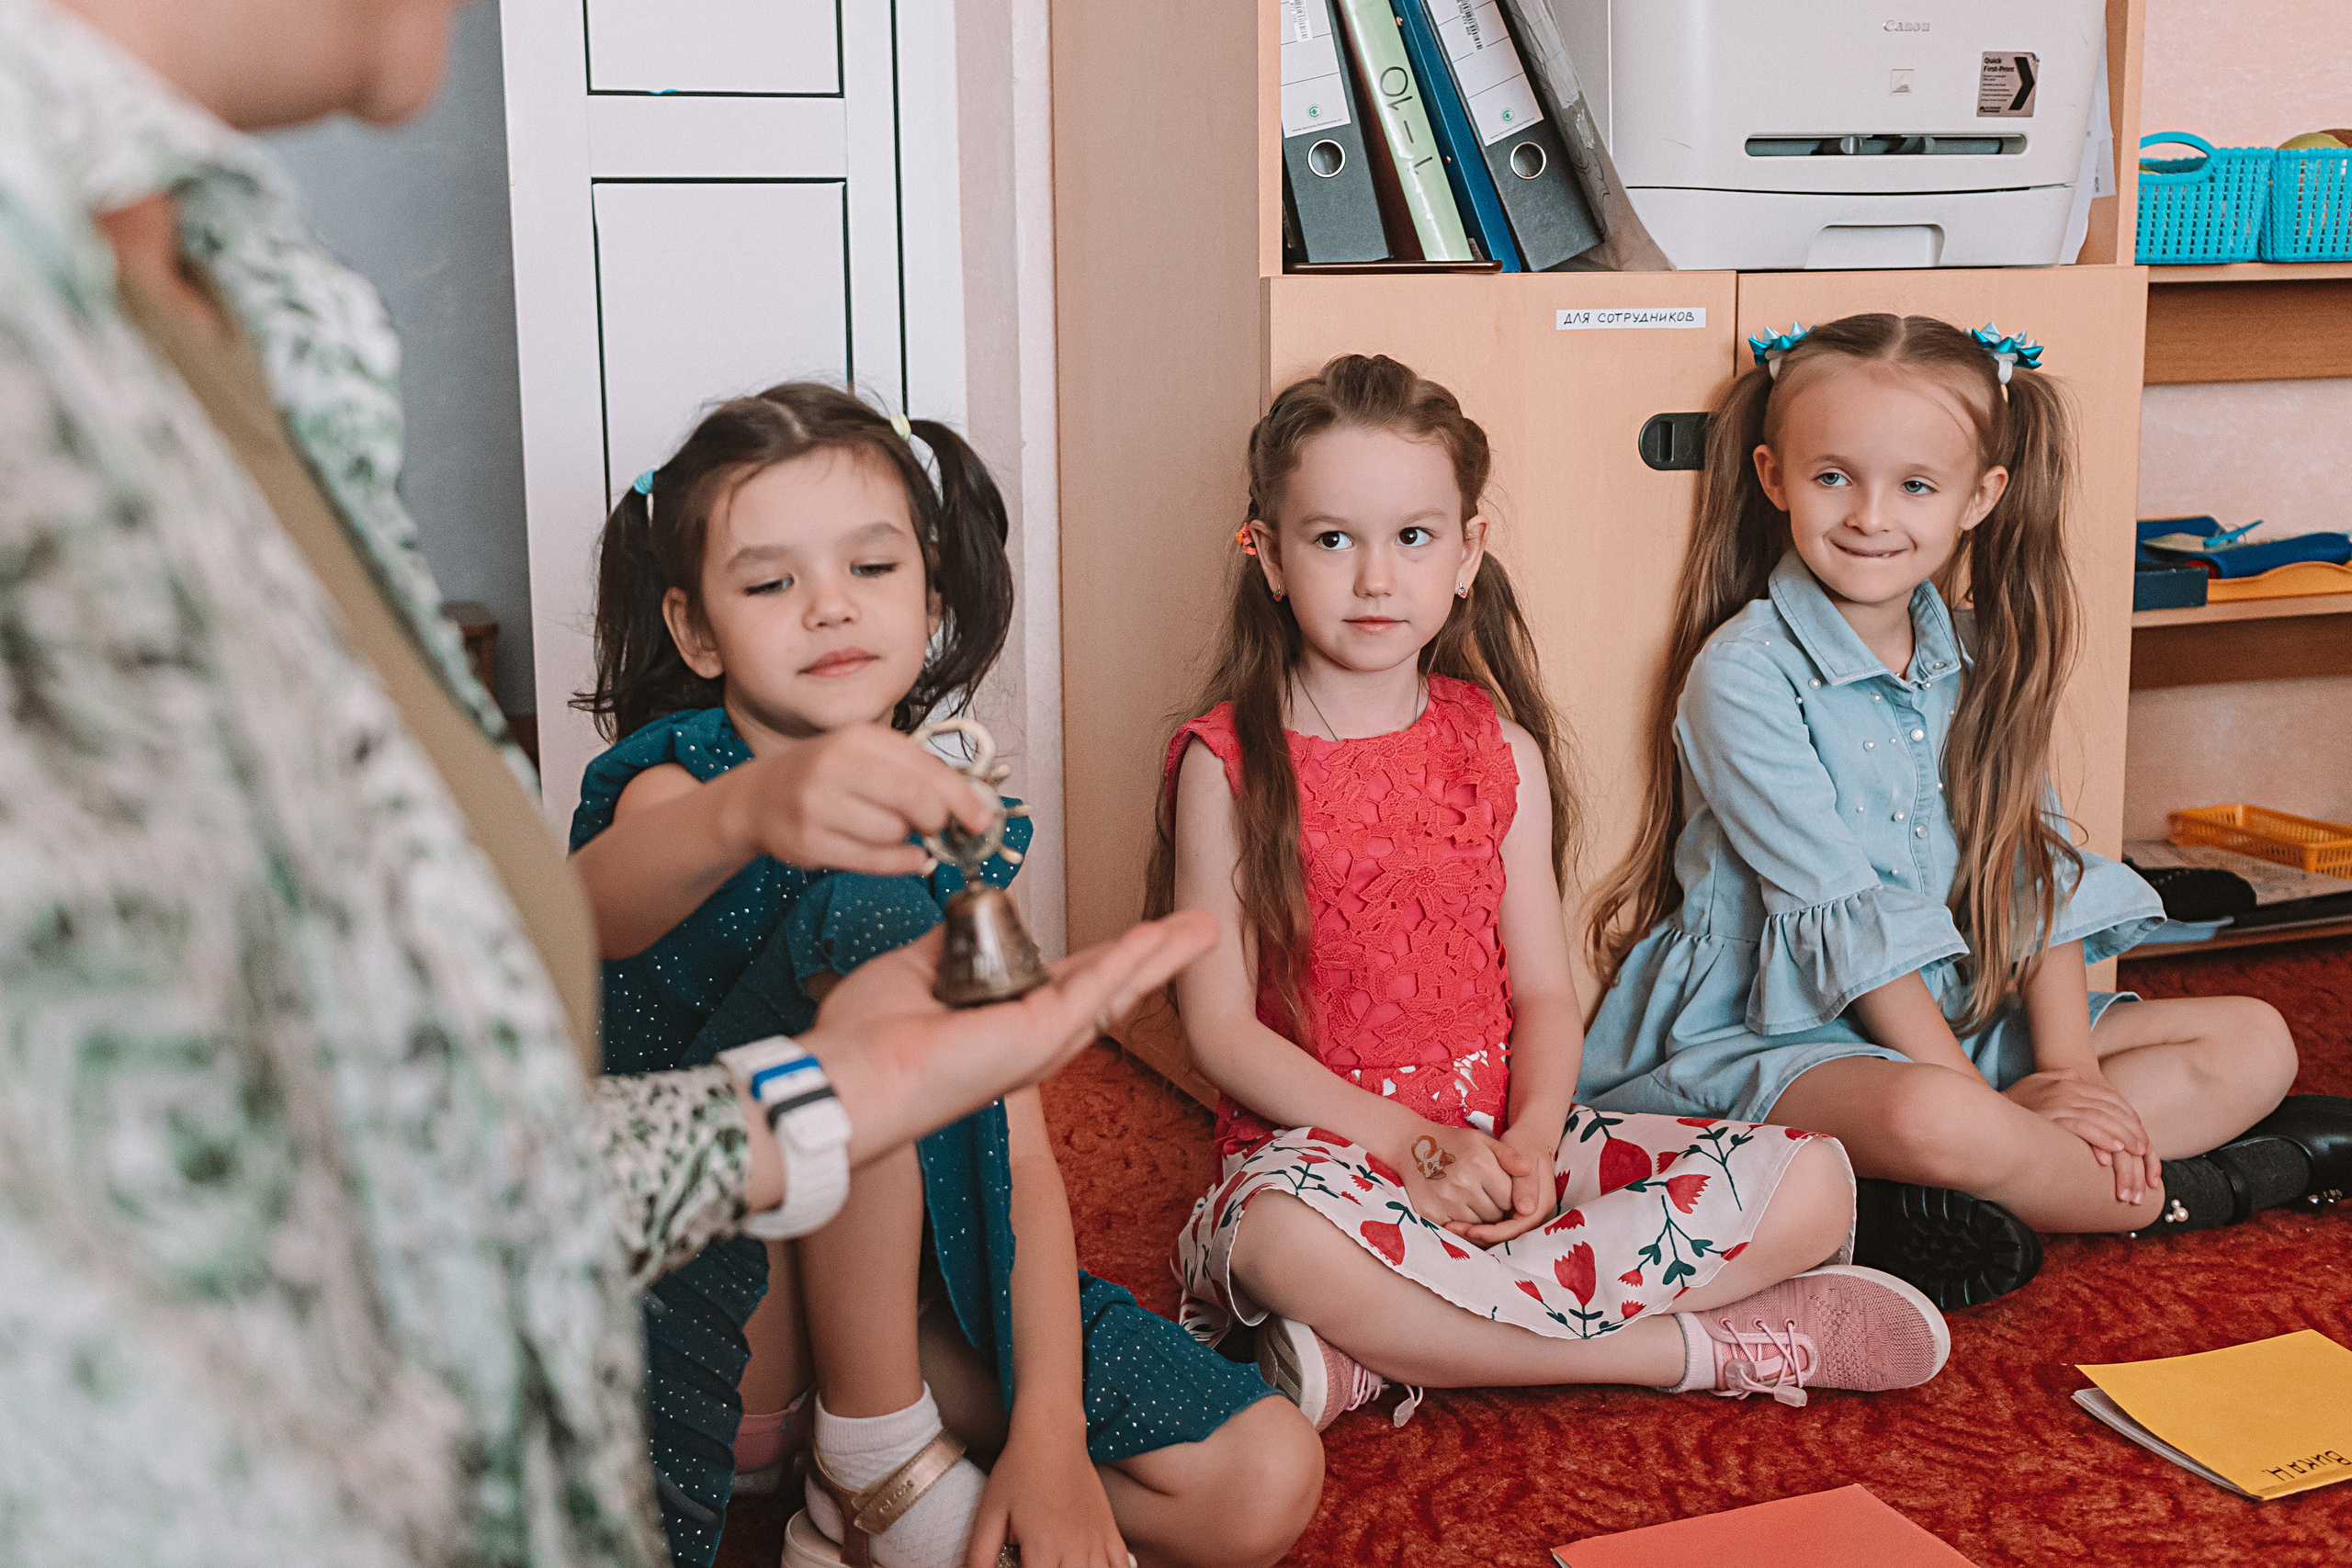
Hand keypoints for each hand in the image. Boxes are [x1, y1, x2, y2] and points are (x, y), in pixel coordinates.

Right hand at [724, 724, 992, 875]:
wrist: (761, 797)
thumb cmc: (826, 776)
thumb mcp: (868, 756)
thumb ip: (917, 771)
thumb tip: (971, 801)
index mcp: (859, 738)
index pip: (926, 768)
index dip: (962, 797)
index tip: (982, 817)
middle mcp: (836, 765)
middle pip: (914, 799)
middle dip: (936, 818)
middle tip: (935, 825)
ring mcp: (819, 805)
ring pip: (893, 833)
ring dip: (905, 838)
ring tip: (890, 828)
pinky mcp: (809, 842)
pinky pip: (872, 860)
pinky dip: (898, 862)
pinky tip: (905, 855)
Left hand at [801, 912, 1217, 1169]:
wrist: (849, 1076)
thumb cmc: (866, 1040)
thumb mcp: (912, 971)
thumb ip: (948, 946)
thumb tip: (963, 919)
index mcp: (1003, 1023)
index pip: (1069, 981)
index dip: (1107, 955)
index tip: (1138, 935)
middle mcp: (1030, 1037)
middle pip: (1111, 987)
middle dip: (1157, 956)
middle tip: (1198, 930)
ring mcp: (1040, 1040)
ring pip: (1115, 987)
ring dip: (1161, 955)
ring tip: (1201, 930)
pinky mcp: (1039, 1036)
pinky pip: (1094, 987)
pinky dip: (1128, 959)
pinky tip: (1158, 938)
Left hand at [966, 1428, 1127, 1567]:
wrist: (1052, 1435)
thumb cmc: (1019, 1471)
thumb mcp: (989, 1513)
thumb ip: (980, 1555)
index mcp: (1042, 1548)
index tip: (1022, 1567)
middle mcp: (1074, 1549)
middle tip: (1040, 1565)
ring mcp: (1096, 1541)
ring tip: (1063, 1567)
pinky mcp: (1110, 1531)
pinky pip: (1121, 1567)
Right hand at [1394, 1121, 1529, 1231]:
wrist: (1410, 1145)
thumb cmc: (1452, 1142)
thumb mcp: (1482, 1140)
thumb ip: (1508, 1156)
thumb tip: (1529, 1171)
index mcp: (1480, 1164)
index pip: (1509, 1199)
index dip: (1509, 1200)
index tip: (1501, 1194)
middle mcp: (1463, 1183)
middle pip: (1494, 1215)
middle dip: (1495, 1211)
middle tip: (1486, 1199)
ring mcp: (1445, 1200)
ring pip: (1477, 1225)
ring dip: (1479, 1220)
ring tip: (1472, 1203)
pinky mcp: (1430, 1212)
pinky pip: (1456, 1230)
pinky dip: (1460, 1225)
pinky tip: (1458, 1210)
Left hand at [1454, 1121, 1559, 1246]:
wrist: (1529, 1137)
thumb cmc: (1524, 1143)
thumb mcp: (1525, 1157)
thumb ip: (1526, 1184)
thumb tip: (1525, 1210)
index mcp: (1541, 1204)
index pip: (1517, 1228)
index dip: (1494, 1232)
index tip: (1471, 1230)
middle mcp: (1535, 1213)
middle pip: (1507, 1235)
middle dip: (1481, 1236)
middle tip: (1455, 1230)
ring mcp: (1524, 1214)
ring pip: (1499, 1234)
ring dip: (1476, 1233)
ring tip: (1452, 1227)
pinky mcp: (1513, 1211)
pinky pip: (1496, 1225)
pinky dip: (1478, 1226)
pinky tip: (1459, 1222)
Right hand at [2004, 1068, 2160, 1204]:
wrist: (1985, 1109)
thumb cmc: (2015, 1102)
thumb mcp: (2041, 1084)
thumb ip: (2062, 1084)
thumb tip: (2080, 1085)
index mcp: (2070, 1080)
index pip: (2110, 1099)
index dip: (2128, 1118)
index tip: (2140, 1137)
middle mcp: (2068, 1087)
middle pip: (2111, 1109)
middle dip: (2132, 1131)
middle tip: (2144, 1151)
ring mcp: (2059, 1100)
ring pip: (2102, 1118)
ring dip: (2123, 1137)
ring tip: (2136, 1153)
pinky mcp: (2051, 1114)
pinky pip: (2083, 1126)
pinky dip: (2102, 1137)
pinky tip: (2115, 1150)